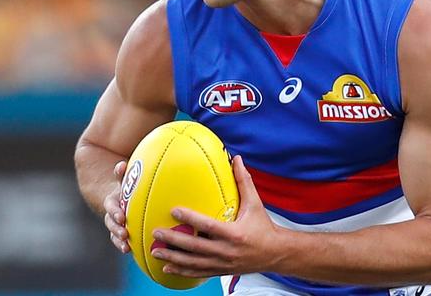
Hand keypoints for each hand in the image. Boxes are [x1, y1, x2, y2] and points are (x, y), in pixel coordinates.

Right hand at [103, 160, 129, 253]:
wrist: (116, 196)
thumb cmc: (124, 186)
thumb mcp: (122, 179)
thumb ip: (120, 174)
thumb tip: (121, 164)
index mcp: (112, 201)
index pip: (111, 207)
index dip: (115, 212)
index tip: (121, 217)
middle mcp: (111, 213)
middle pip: (111, 223)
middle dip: (117, 229)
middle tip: (124, 234)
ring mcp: (114, 223)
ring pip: (114, 233)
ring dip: (119, 241)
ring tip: (126, 248)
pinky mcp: (119, 231)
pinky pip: (120, 240)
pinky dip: (123, 245)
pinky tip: (131, 252)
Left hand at [151, 156, 285, 276]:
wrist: (275, 253)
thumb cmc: (264, 226)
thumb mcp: (255, 203)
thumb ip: (244, 181)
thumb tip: (236, 159)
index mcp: (234, 234)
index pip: (208, 226)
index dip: (190, 218)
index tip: (174, 210)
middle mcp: (227, 251)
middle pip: (195, 247)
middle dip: (173, 241)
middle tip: (156, 233)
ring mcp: (222, 263)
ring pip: (193, 263)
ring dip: (172, 258)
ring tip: (155, 252)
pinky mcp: (220, 271)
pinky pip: (198, 273)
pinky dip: (182, 271)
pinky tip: (167, 268)